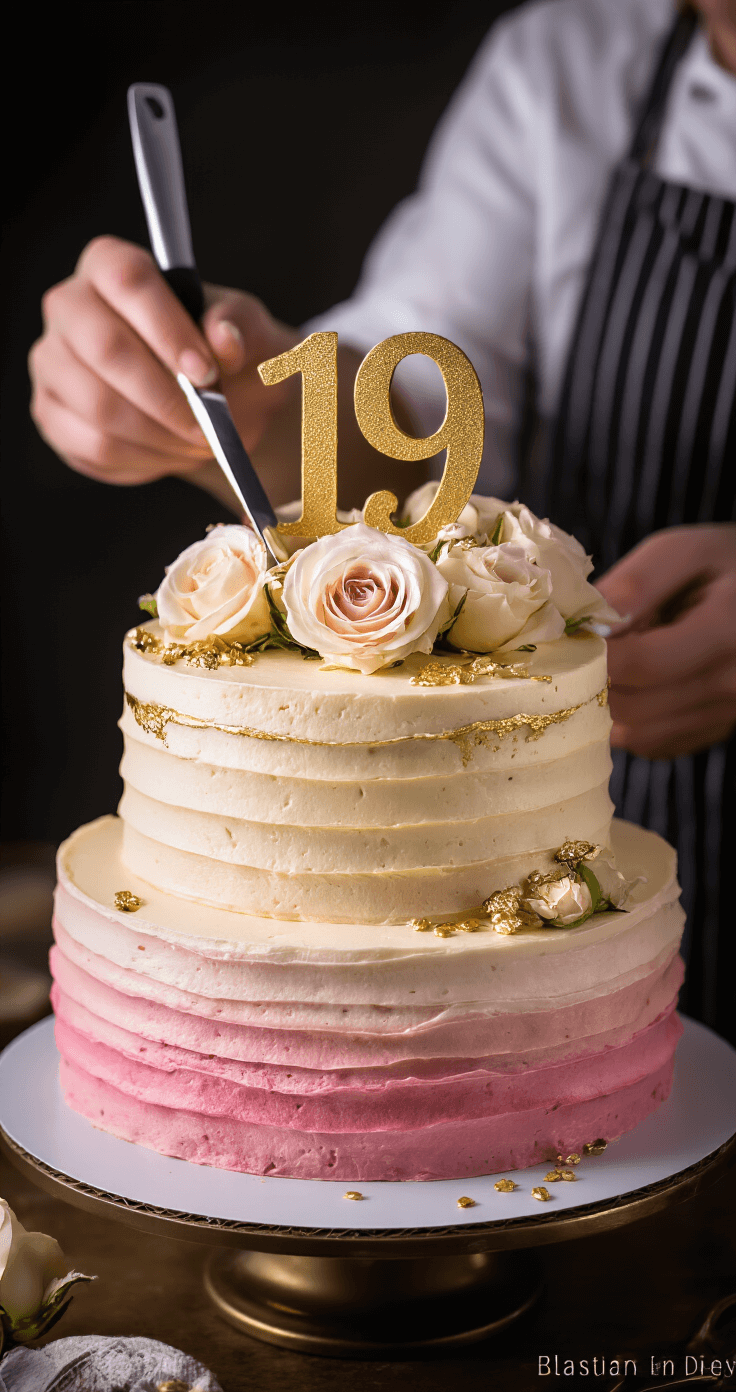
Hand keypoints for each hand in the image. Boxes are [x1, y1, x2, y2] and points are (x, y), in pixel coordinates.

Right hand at [29, 236, 298, 505]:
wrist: (213, 405)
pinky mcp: (53, 413)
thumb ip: (239, 325)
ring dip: (160, 434)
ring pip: (99, 405)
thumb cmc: (223, 354)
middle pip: (104, 346)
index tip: (206, 374)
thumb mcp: (248, 331)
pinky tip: (171, 451)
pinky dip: (144, 458)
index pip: (128, 280)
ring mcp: (52, 361)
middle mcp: (69, 306)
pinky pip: (94, 446)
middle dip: (164, 396)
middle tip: (207, 424)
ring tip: (198, 442)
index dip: (168, 330)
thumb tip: (225, 336)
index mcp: (110, 264)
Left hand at [595, 525, 735, 759]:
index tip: (571, 636)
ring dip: (607, 704)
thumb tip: (591, 624)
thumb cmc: (723, 566)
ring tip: (609, 664)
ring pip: (636, 734)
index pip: (640, 663)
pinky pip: (651, 743)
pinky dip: (628, 720)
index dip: (593, 653)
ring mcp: (725, 715)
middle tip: (581, 650)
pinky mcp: (712, 732)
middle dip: (593, 680)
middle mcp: (732, 683)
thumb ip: (637, 583)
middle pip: (633, 706)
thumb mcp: (686, 552)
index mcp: (727, 629)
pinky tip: (634, 684)